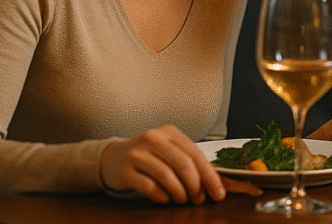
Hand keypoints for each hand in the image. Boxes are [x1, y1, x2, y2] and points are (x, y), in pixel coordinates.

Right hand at [99, 125, 225, 204]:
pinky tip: (166, 199)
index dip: (209, 176)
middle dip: (196, 185)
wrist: (112, 158)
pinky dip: (162, 196)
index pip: (195, 154)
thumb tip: (217, 184)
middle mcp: (153, 139)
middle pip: (183, 164)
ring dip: (179, 192)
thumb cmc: (149, 157)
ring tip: (183, 200)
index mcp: (170, 132)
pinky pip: (149, 186)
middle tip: (199, 200)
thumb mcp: (169, 152)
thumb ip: (190, 163)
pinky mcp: (124, 170)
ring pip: (166, 175)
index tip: (219, 193)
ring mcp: (137, 154)